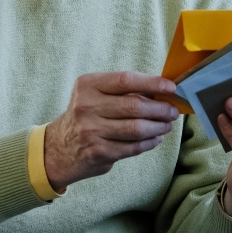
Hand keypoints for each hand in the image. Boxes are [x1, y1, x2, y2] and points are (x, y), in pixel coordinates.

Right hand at [44, 71, 180, 190]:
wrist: (58, 148)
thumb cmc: (85, 116)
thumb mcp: (94, 94)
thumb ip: (122, 90)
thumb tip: (160, 91)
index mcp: (88, 85)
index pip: (126, 80)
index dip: (152, 83)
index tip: (171, 87)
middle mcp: (87, 107)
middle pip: (135, 106)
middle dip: (160, 109)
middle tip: (173, 111)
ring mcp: (92, 131)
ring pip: (137, 128)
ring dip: (159, 127)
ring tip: (167, 124)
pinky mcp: (99, 152)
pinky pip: (134, 147)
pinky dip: (150, 142)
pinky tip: (156, 137)